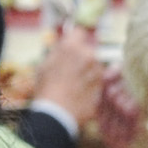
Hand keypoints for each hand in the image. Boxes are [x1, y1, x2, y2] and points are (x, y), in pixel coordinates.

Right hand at [29, 26, 136, 147]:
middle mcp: (89, 55)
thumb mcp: (44, 66)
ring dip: (88, 72)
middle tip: (71, 71)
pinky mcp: (103, 85)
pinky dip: (92, 85)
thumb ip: (56, 52)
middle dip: (82, 58)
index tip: (71, 47)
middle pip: (88, 50)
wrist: (57, 115)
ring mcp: (98, 71)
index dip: (74, 40)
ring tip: (75, 86)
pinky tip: (81, 94)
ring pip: (95, 66)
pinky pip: (98, 81)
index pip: (79, 32)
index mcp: (72, 47)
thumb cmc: (46, 89)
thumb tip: (62, 45)